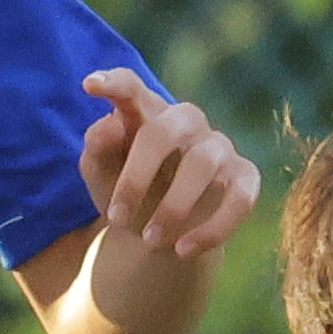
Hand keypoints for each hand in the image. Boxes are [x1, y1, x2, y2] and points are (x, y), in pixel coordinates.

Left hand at [73, 69, 257, 307]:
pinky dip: (211, 229)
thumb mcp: (101, 176)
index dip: (114, 83)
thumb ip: (98, 150)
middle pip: (163, 130)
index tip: (89, 85)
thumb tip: (108, 128)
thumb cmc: (126, 193)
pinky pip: (239, 198)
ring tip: (150, 240)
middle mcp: (185, 121)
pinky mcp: (244, 177)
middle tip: (115, 219)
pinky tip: (183, 250)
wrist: (160, 234)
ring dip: (173, 207)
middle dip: (136, 177)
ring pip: (203, 163)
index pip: (131, 88)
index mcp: (145, 113)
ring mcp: (218, 146)